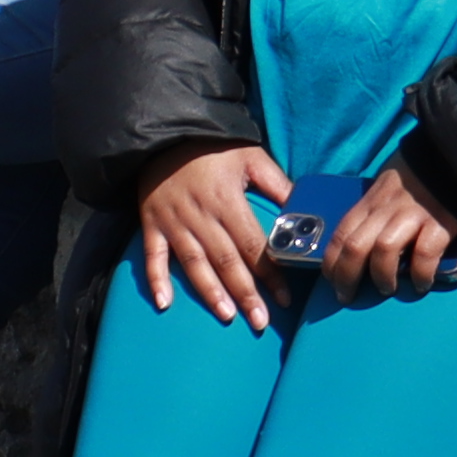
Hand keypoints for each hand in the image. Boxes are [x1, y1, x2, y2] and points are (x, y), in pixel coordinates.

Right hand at [132, 145, 293, 326]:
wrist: (166, 133)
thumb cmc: (213, 147)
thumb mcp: (251, 156)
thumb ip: (276, 184)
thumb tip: (304, 210)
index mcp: (227, 201)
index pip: (253, 245)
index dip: (270, 274)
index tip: (284, 298)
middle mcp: (201, 216)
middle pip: (227, 261)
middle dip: (246, 294)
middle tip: (260, 323)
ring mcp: (174, 222)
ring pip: (194, 264)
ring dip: (210, 292)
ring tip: (227, 316)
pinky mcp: (152, 224)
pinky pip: (152, 256)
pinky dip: (156, 280)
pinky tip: (164, 304)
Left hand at [317, 161, 456, 302]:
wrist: (455, 155)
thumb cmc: (418, 174)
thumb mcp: (386, 185)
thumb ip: (373, 209)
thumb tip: (358, 241)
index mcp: (371, 200)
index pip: (340, 234)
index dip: (332, 263)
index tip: (333, 282)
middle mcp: (386, 208)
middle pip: (355, 247)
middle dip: (347, 277)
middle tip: (348, 296)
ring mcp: (413, 214)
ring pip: (383, 250)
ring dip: (382, 276)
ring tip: (387, 288)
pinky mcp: (441, 222)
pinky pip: (424, 253)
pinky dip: (420, 273)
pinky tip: (421, 283)